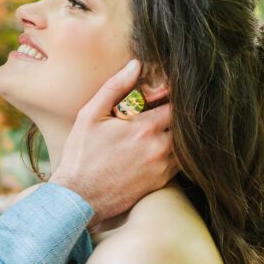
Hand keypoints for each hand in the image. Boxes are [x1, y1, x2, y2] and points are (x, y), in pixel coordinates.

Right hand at [50, 60, 175, 223]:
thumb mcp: (90, 116)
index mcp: (144, 128)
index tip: (162, 95)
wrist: (79, 197)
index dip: (171, 96)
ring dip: (175, 135)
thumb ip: (114, 88)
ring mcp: (162, 167)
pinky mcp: (161, 182)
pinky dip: (172, 153)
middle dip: (173, 115)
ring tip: (157, 130)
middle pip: (183, 124)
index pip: (175, 104)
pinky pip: (179, 162)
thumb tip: (136, 65)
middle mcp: (159, 148)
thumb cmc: (81, 156)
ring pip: (184, 144)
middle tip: (160, 111)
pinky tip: (155, 148)